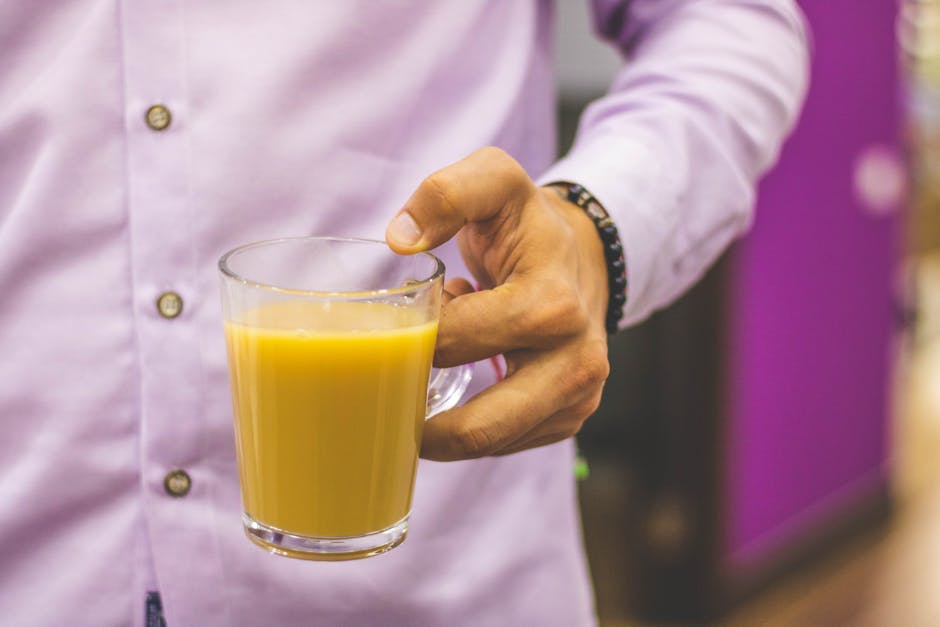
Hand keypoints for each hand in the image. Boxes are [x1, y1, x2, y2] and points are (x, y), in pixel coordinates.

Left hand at [386, 147, 610, 460]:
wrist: (583, 253)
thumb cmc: (527, 222)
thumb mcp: (495, 181)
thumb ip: (447, 193)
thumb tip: (400, 240)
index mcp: (552, 303)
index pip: (455, 344)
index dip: (409, 338)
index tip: (391, 326)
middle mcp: (576, 360)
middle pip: (480, 425)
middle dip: (420, 416)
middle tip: (380, 394)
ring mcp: (578, 396)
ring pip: (491, 444)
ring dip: (444, 428)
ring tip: (419, 385)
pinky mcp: (571, 416)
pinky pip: (507, 444)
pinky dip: (472, 429)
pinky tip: (460, 389)